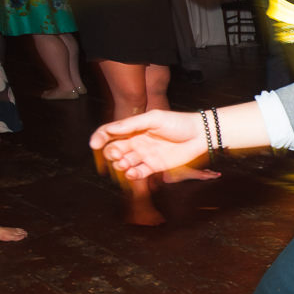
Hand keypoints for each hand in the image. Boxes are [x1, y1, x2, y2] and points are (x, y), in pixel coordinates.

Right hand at [89, 109, 206, 179]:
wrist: (199, 135)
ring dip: (120, 165)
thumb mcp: (153, 118)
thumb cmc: (178, 123)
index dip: (99, 138)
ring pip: (124, 163)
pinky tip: (133, 173)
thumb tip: (109, 130)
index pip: (110, 133)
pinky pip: (137, 173)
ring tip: (126, 164)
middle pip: (114, 149)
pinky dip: (132, 175)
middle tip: (117, 155)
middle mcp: (136, 141)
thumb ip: (131, 124)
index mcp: (134, 128)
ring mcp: (144, 155)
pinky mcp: (154, 166)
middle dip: (111, 154)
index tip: (94, 144)